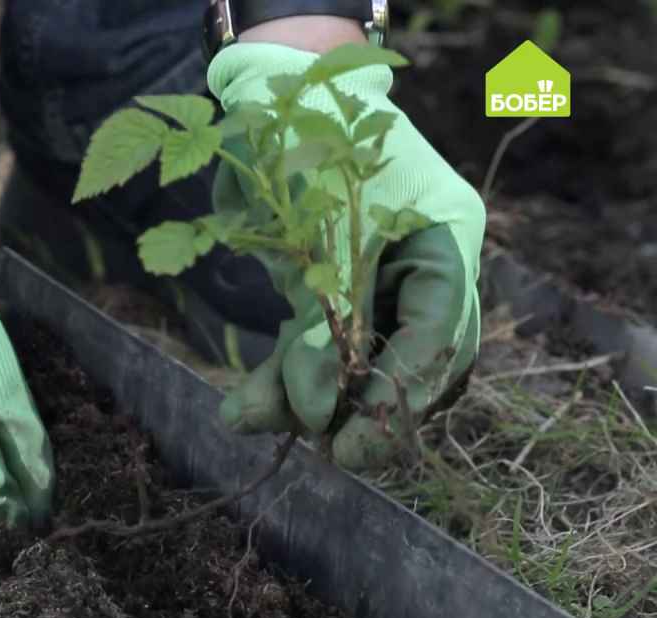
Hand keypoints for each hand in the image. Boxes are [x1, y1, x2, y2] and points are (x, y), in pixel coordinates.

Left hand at [208, 43, 485, 470]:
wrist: (266, 92)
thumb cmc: (305, 141)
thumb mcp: (319, 233)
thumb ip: (323, 326)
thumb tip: (315, 414)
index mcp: (446, 235)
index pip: (440, 332)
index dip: (399, 393)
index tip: (353, 441)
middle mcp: (423, 263)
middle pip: (414, 362)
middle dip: (366, 408)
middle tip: (326, 450)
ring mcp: (379, 279)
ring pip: (362, 366)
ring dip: (312, 400)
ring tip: (257, 418)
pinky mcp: (330, 292)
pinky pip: (319, 351)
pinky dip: (285, 380)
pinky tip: (247, 408)